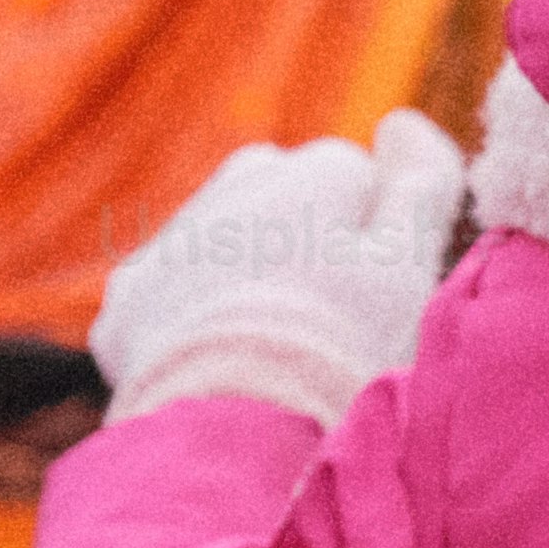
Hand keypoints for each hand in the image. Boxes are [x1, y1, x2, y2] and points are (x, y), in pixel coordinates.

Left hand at [82, 110, 470, 425]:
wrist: (233, 426)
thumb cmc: (340, 344)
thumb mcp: (408, 265)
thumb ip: (422, 184)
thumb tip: (400, 121)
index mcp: (313, 172)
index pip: (357, 180)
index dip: (377, 242)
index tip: (379, 297)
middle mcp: (235, 187)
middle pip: (283, 197)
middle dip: (303, 239)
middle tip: (326, 319)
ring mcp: (173, 242)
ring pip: (219, 240)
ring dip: (244, 273)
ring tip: (272, 348)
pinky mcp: (126, 303)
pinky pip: (166, 295)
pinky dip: (188, 319)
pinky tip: (216, 365)